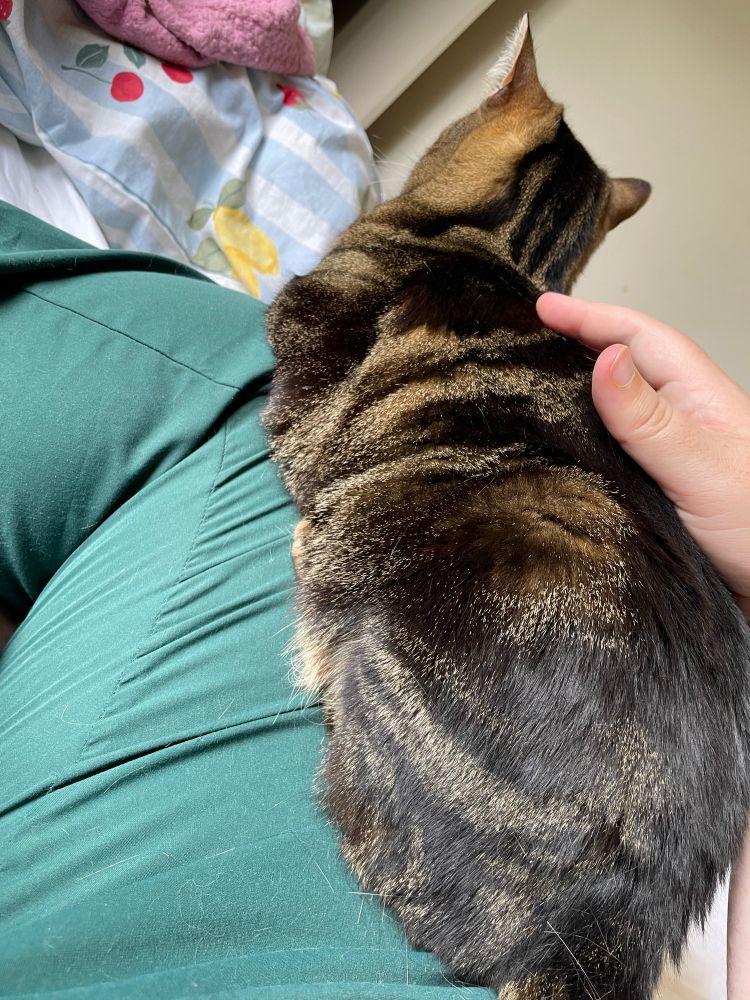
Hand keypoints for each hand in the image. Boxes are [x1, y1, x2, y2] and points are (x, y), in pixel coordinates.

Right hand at [536, 292, 749, 620]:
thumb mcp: (701, 468)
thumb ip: (650, 420)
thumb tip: (605, 360)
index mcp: (697, 396)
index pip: (638, 336)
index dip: (589, 317)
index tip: (543, 307)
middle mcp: (682, 418)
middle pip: (625, 361)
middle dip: (577, 341)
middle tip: (527, 335)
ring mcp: (670, 452)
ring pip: (616, 405)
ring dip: (576, 388)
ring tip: (534, 380)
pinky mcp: (659, 488)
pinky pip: (614, 448)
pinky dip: (583, 437)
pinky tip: (561, 446)